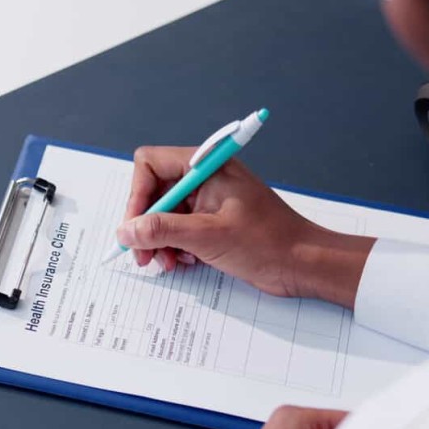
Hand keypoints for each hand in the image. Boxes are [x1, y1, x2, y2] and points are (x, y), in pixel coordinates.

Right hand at [116, 150, 373, 307]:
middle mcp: (205, 178)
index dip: (137, 196)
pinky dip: (175, 247)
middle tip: (142, 256)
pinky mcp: (214, 223)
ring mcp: (209, 201)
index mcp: (206, 167)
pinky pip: (180, 229)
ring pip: (164, 214)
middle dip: (145, 225)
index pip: (150, 165)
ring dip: (159, 240)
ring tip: (166, 263)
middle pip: (154, 192)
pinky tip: (185, 262)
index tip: (136, 228)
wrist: (303, 263)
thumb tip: (125, 232)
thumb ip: (162, 230)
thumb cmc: (267, 242)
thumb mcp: (208, 236)